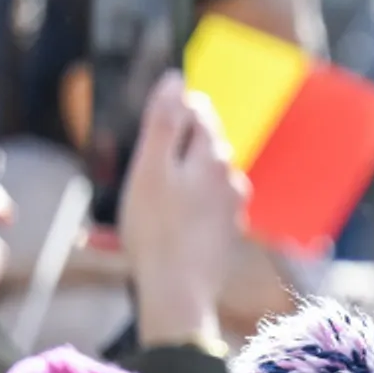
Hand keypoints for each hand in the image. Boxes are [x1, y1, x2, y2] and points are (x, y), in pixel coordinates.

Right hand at [118, 74, 246, 351]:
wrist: (178, 293)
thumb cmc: (157, 231)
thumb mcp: (150, 169)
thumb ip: (164, 122)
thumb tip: (175, 79)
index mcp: (214, 157)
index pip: (199, 112)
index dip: (172, 112)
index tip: (148, 127)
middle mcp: (231, 178)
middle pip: (202, 145)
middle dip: (174, 147)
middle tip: (142, 167)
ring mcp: (231, 208)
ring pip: (203, 177)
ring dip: (180, 179)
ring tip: (149, 200)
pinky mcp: (225, 233)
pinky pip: (203, 207)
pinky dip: (185, 207)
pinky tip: (165, 224)